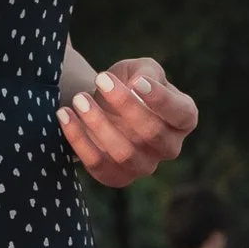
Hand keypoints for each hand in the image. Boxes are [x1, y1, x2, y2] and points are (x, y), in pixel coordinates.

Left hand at [60, 58, 198, 187]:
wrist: (103, 106)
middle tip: (100, 79)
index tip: (135, 81)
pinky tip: (65, 115)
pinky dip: (78, 140)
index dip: (160, 100)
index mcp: (183, 118)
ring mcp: (145, 166)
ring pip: (124, 152)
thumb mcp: (139, 69)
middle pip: (152, 133)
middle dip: (124, 105)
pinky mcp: (117, 178)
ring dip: (98, 123)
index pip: (181, 114)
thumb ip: (146, 71)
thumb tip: (139, 84)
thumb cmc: (128, 84)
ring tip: (79, 98)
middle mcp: (170, 147)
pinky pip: (97, 164)